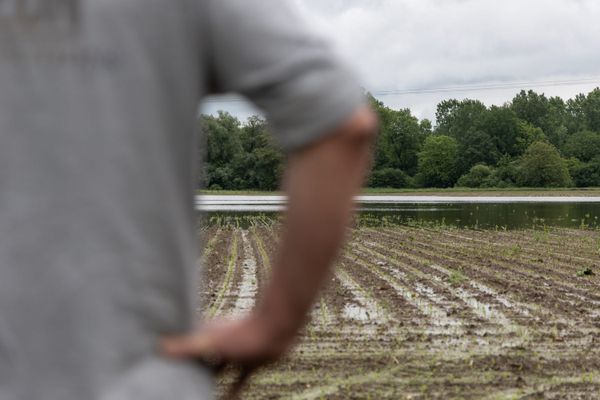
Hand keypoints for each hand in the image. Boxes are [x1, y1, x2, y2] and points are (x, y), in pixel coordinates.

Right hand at [161, 314, 296, 398]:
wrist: (278, 329)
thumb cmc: (245, 333)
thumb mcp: (212, 343)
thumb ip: (186, 347)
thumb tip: (158, 346)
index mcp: (206, 334)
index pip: (184, 345)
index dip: (173, 354)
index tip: (159, 365)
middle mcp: (218, 343)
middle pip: (200, 360)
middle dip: (190, 372)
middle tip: (176, 386)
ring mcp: (234, 353)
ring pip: (217, 372)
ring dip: (209, 383)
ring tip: (196, 395)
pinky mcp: (249, 364)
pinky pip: (238, 382)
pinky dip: (232, 393)